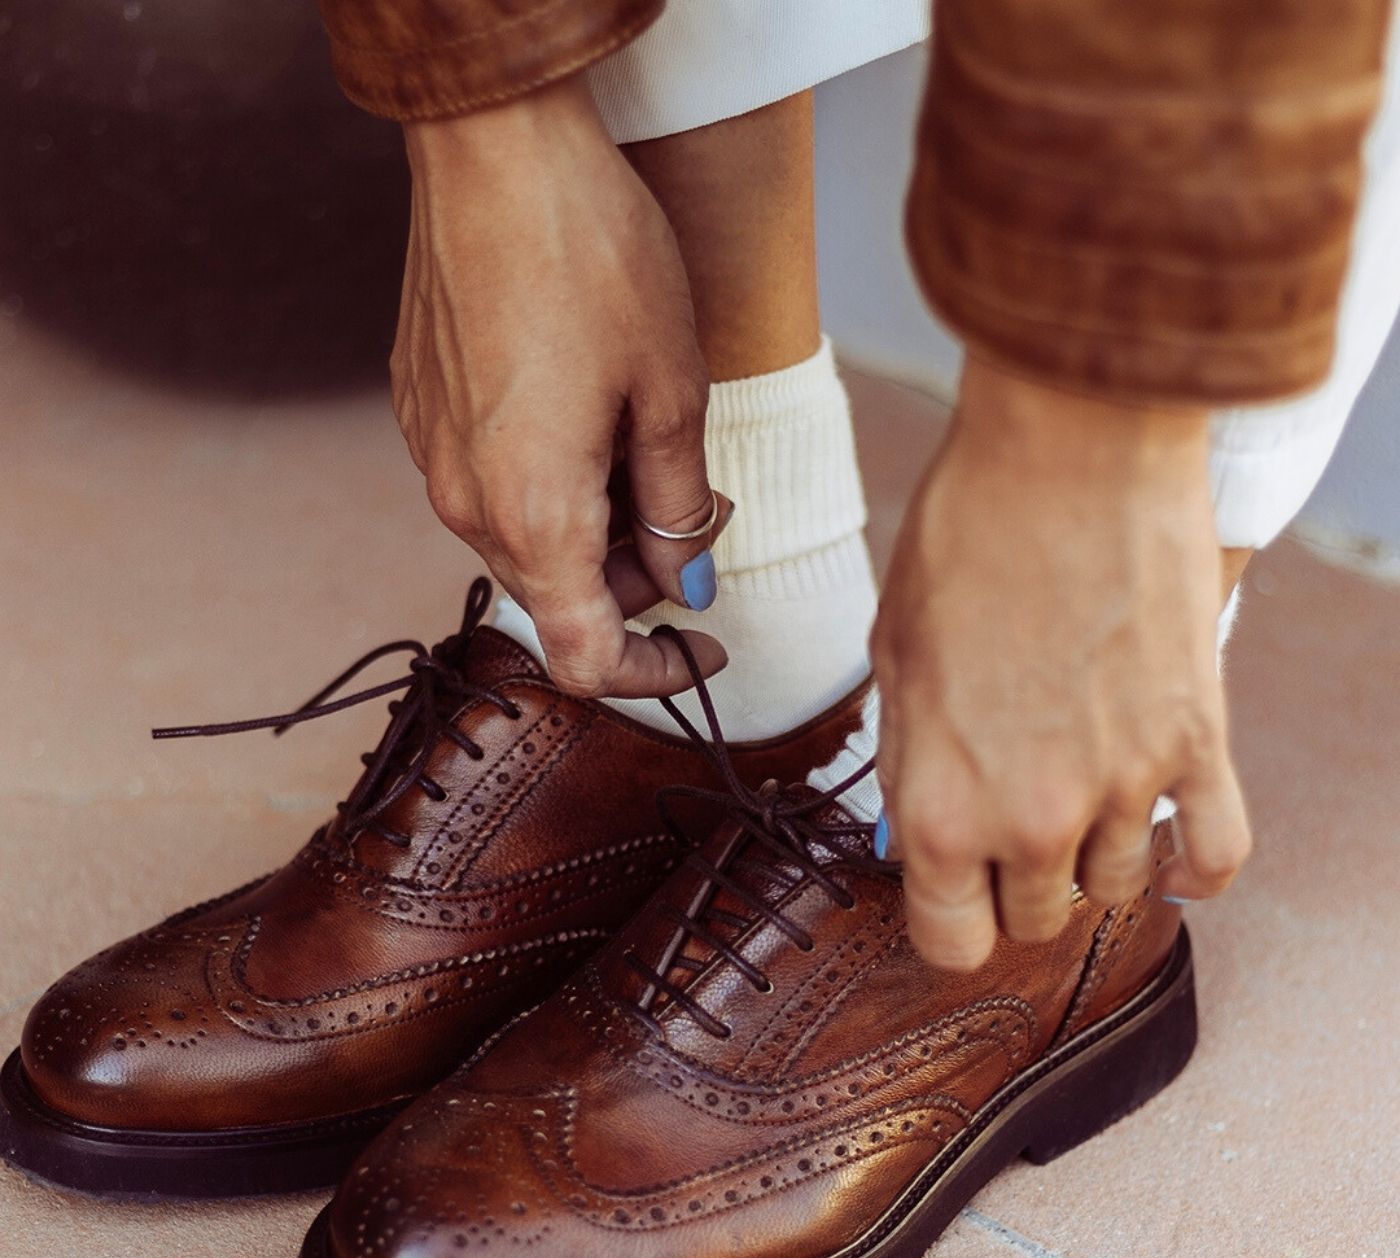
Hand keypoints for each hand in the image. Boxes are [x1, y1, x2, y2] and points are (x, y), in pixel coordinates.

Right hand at [394, 76, 726, 697]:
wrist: (494, 150)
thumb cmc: (592, 259)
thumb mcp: (672, 395)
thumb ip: (680, 510)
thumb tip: (687, 580)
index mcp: (534, 516)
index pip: (588, 659)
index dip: (654, 674)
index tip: (702, 650)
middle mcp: (468, 505)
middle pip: (561, 598)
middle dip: (638, 579)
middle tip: (699, 509)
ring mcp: (434, 458)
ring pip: (529, 542)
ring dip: (597, 527)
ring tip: (648, 443)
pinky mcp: (423, 415)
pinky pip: (496, 487)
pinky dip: (552, 484)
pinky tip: (590, 413)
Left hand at [872, 356, 1250, 970]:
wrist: (1067, 450)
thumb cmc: (964, 538)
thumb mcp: (893, 661)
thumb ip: (911, 763)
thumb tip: (917, 827)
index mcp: (938, 804)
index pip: (949, 939)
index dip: (947, 919)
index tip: (953, 892)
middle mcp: (1032, 818)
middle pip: (1035, 919)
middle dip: (1014, 880)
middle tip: (1010, 817)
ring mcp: (1125, 788)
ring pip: (1118, 889)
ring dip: (1093, 856)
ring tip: (1076, 792)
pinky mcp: (1200, 745)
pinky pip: (1218, 855)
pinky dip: (1194, 864)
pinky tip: (1169, 848)